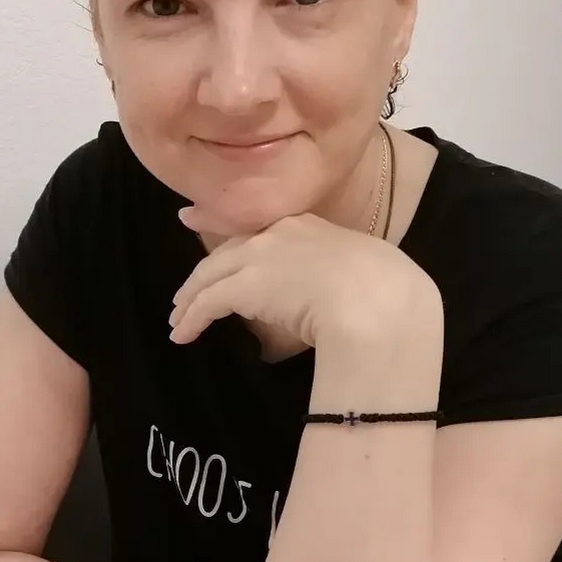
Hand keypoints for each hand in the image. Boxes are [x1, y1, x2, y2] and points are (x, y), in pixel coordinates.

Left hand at [169, 211, 443, 367]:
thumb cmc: (382, 291)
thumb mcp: (359, 270)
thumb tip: (333, 296)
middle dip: (202, 269)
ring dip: (191, 298)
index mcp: (306, 226)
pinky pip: (207, 302)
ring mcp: (258, 257)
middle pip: (227, 251)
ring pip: (211, 275)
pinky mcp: (243, 286)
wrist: (376, 301)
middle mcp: (277, 234)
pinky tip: (182, 334)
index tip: (202, 226)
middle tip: (184, 288)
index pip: (259, 231)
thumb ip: (336, 275)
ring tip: (179, 318)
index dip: (231, 237)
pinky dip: (191, 318)